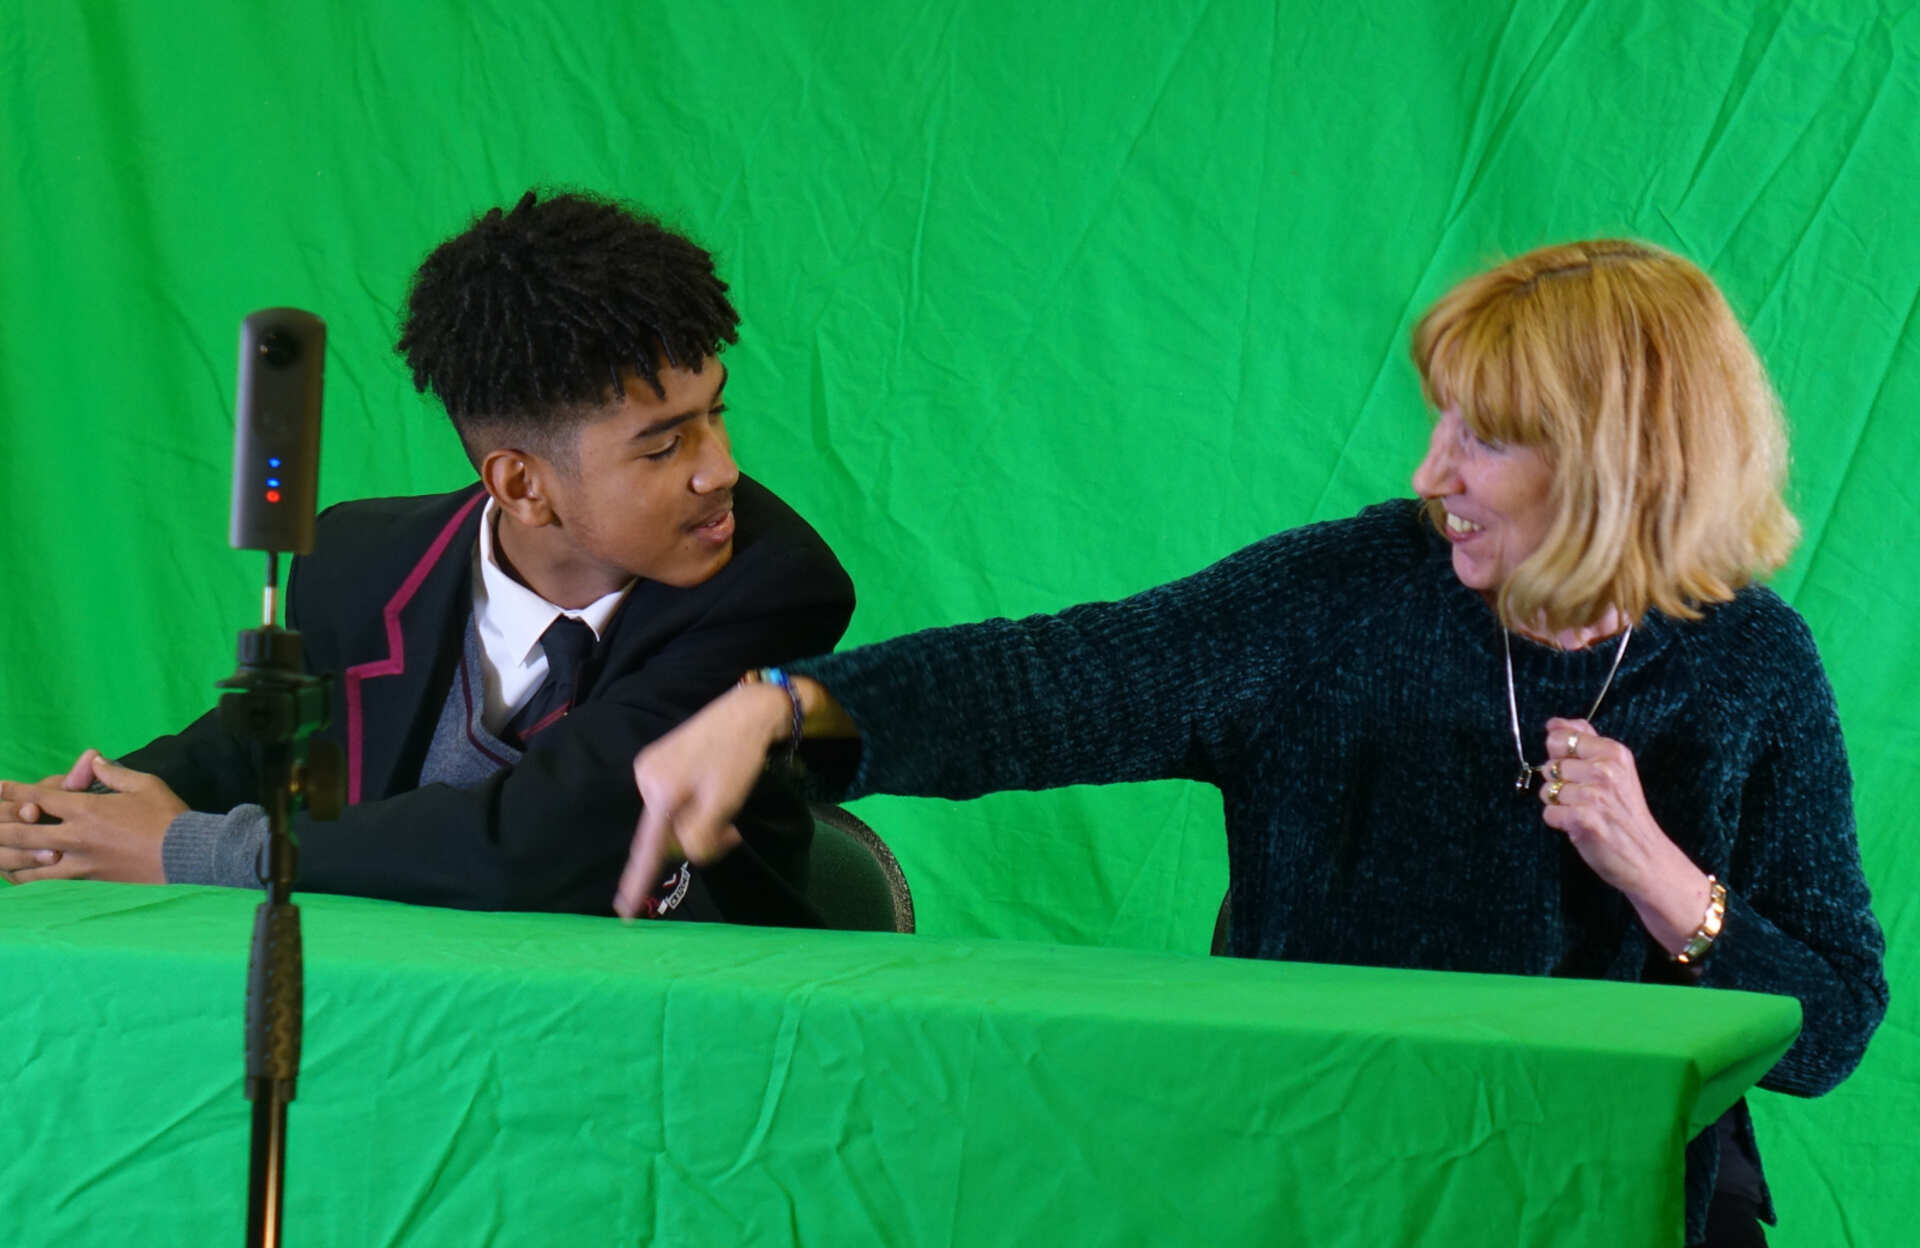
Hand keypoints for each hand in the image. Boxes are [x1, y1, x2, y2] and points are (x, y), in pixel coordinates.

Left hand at [0, 754, 182, 885]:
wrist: (188, 855)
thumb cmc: (168, 816)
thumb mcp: (145, 784)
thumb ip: (113, 773)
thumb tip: (93, 760)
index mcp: (88, 809)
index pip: (40, 797)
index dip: (13, 791)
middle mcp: (77, 837)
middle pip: (24, 833)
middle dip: (0, 828)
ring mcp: (82, 864)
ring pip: (31, 866)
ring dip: (10, 860)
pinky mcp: (91, 884)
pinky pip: (51, 886)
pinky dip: (31, 881)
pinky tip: (22, 878)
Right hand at [614, 683, 792, 918]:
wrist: (745, 712)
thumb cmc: (739, 758)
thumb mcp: (725, 804)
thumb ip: (701, 836)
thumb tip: (685, 853)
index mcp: (660, 792)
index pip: (648, 848)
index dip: (637, 881)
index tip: (623, 911)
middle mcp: (645, 779)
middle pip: (666, 835)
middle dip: (696, 838)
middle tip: (731, 831)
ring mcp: (647, 768)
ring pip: (670, 820)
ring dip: (696, 822)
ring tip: (724, 802)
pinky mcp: (656, 762)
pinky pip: (670, 803)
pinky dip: (690, 807)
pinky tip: (710, 789)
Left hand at [1539, 717, 1711, 953]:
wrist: (1647, 857)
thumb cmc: (1626, 813)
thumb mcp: (1616, 769)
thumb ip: (1586, 740)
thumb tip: (1554, 723)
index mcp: (1614, 753)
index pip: (1561, 738)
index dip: (1560, 756)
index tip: (1578, 770)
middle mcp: (1604, 770)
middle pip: (1550, 766)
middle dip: (1560, 783)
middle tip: (1586, 798)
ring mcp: (1593, 795)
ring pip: (1547, 790)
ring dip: (1559, 804)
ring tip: (1585, 812)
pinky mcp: (1582, 820)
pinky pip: (1548, 812)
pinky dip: (1559, 822)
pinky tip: (1580, 826)